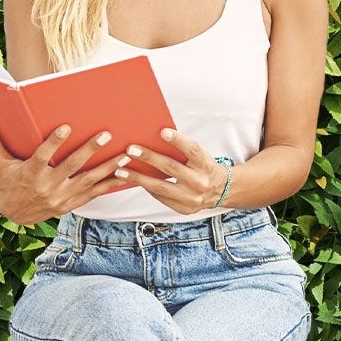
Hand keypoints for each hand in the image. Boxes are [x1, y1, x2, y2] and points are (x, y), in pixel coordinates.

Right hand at [0, 120, 132, 225]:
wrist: (15, 215)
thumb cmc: (9, 184)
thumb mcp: (1, 165)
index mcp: (31, 174)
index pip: (43, 156)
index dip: (53, 143)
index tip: (65, 127)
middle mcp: (48, 187)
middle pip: (71, 166)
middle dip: (89, 150)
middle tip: (105, 134)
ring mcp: (63, 197)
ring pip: (89, 180)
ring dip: (109, 167)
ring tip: (127, 154)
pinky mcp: (73, 204)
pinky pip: (96, 193)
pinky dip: (111, 184)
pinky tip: (128, 174)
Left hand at [113, 126, 231, 214]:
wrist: (220, 190)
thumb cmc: (203, 167)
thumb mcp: (199, 157)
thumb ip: (182, 151)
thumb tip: (154, 139)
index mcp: (205, 164)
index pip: (192, 150)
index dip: (178, 140)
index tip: (163, 132)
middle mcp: (200, 182)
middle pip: (171, 168)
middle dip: (149, 158)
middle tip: (130, 150)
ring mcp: (192, 198)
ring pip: (161, 187)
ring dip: (139, 178)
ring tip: (121, 171)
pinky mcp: (184, 208)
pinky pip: (161, 197)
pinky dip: (146, 188)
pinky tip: (133, 181)